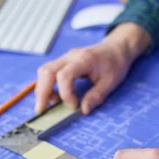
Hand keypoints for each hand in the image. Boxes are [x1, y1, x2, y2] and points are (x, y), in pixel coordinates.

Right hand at [35, 23, 150, 113]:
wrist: (116, 48)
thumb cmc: (115, 64)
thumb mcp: (111, 82)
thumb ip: (96, 96)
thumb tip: (83, 110)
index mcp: (84, 60)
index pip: (64, 75)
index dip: (65, 94)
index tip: (74, 106)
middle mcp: (70, 56)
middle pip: (46, 71)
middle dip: (42, 92)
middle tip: (42, 110)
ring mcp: (65, 58)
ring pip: (44, 71)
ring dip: (42, 89)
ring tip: (49, 105)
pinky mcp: (63, 62)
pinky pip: (48, 72)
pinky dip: (47, 85)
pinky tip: (54, 97)